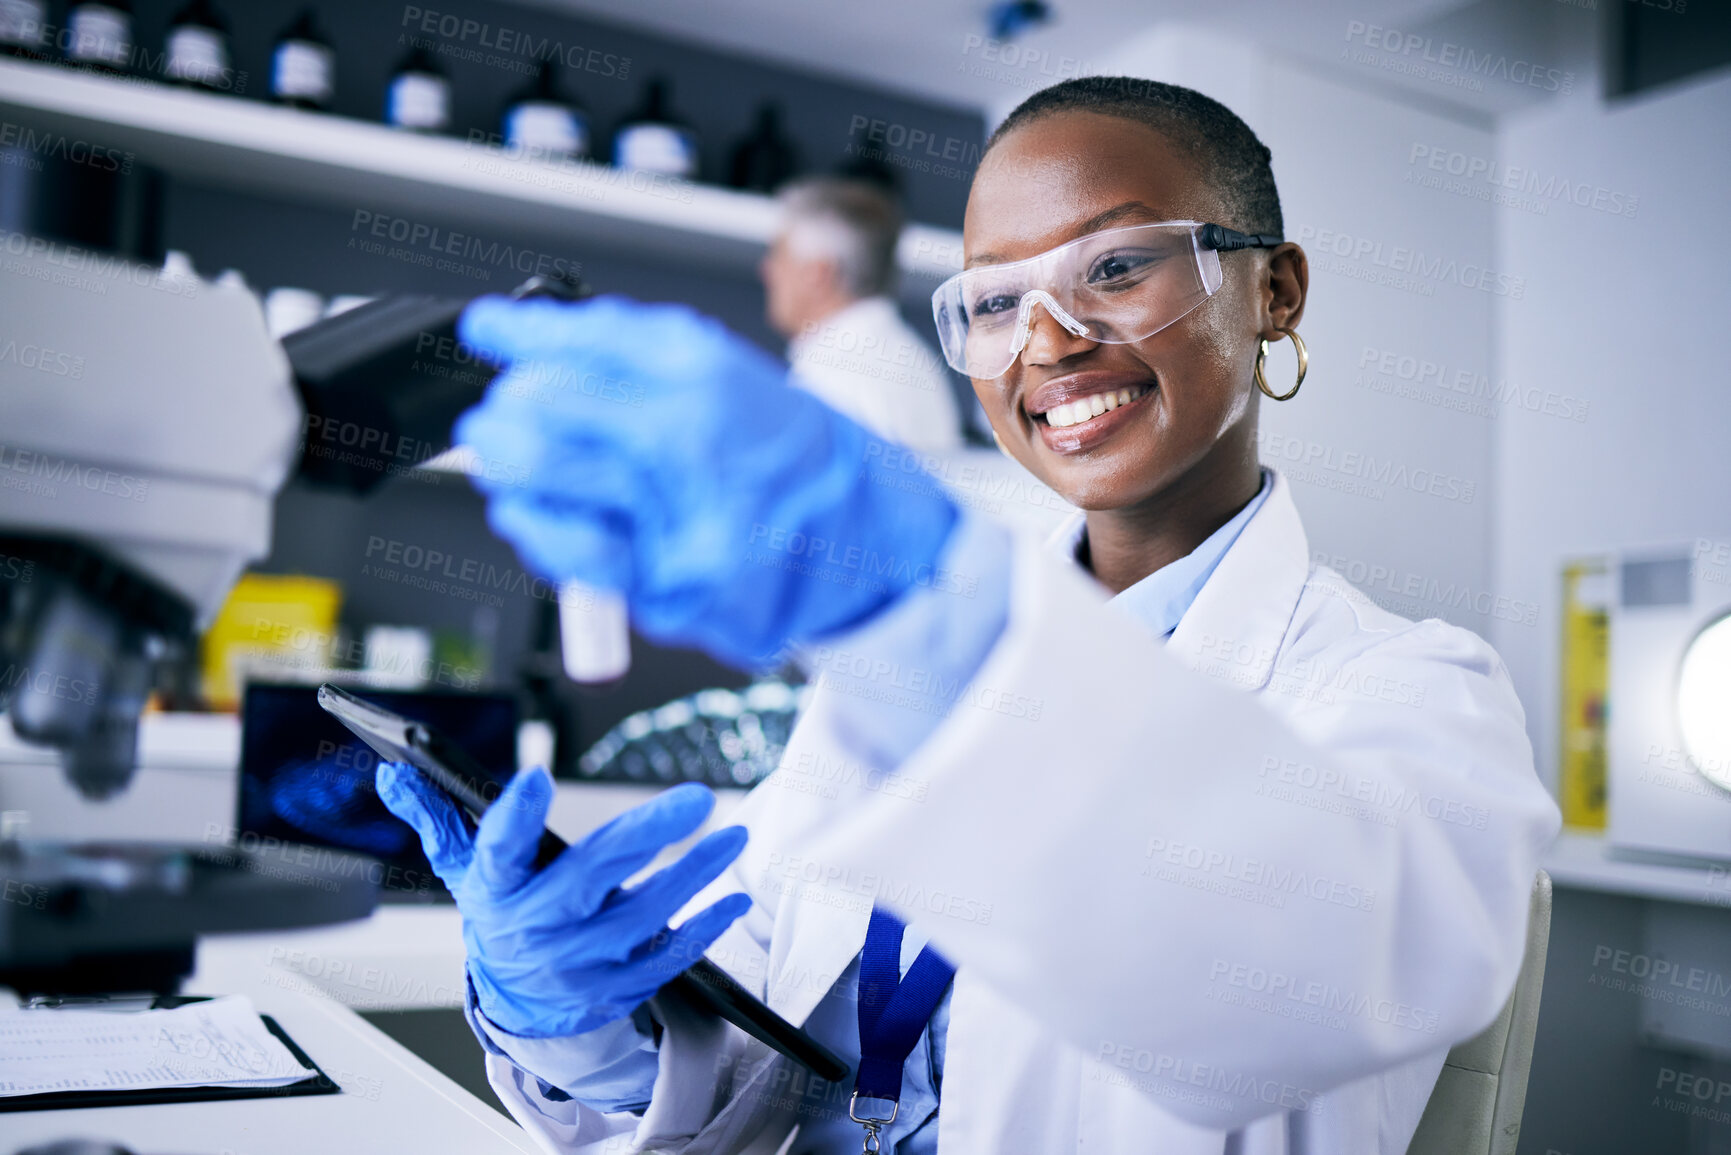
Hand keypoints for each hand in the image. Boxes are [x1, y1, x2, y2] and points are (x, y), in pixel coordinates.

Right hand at [377, 762, 750, 1038]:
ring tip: (731, 835)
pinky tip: (733, 898)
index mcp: (496, 891)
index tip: (535, 781)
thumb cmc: (499, 910)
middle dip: (645, 836)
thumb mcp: (460, 867)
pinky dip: (704, 928)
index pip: (497, 853)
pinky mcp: (617, 986)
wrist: (515, 1000)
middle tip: (695, 800)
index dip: (512, 819)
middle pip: (590, 879)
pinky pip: (665, 958)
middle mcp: (537, 928)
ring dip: (693, 876)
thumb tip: (394, 771)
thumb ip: (434, 816)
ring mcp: (580, 962)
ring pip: (641, 917)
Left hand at [453, 295, 958, 667]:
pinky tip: (539, 516)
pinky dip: (541, 532)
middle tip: (497, 417)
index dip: (516, 342)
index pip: (573, 353)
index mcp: (701, 387)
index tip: (488, 336)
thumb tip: (515, 330)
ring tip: (513, 465)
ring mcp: (676, 530)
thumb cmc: (796, 452)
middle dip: (503, 419)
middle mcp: (687, 456)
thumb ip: (620, 347)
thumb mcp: (723, 369)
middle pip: (544, 428)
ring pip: (547, 498)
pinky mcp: (672, 592)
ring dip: (511, 477)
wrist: (869, 544)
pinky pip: (575, 561)